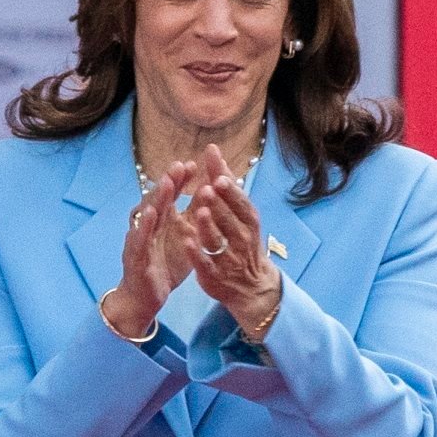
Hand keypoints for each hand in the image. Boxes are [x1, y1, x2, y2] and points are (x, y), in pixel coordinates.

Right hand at [102, 159, 195, 339]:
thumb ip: (194, 216)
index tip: (193, 164)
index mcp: (161, 220)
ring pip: (147, 214)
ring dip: (156, 198)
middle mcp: (148, 225)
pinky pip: (139, 239)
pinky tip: (151, 214)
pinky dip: (144, 226)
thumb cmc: (165, 265)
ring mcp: (139, 239)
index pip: (171, 195)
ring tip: (167, 183)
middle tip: (180, 165)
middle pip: (158, 199)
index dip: (180, 180)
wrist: (145, 298)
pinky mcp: (134, 256)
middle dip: (169, 181)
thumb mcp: (185, 238)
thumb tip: (209, 189)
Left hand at [189, 145, 280, 340]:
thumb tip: (212, 151)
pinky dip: (196, 252)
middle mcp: (241, 239)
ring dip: (209, 226)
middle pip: (229, 219)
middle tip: (209, 188)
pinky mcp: (214, 276)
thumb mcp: (239, 213)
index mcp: (248, 221)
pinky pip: (204, 263)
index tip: (220, 176)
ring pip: (217, 240)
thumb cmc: (242, 241)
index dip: (231, 191)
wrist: (251, 286)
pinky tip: (186, 241)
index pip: (241, 203)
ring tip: (200, 211)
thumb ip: (224, 184)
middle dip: (220, 204)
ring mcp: (228, 259)